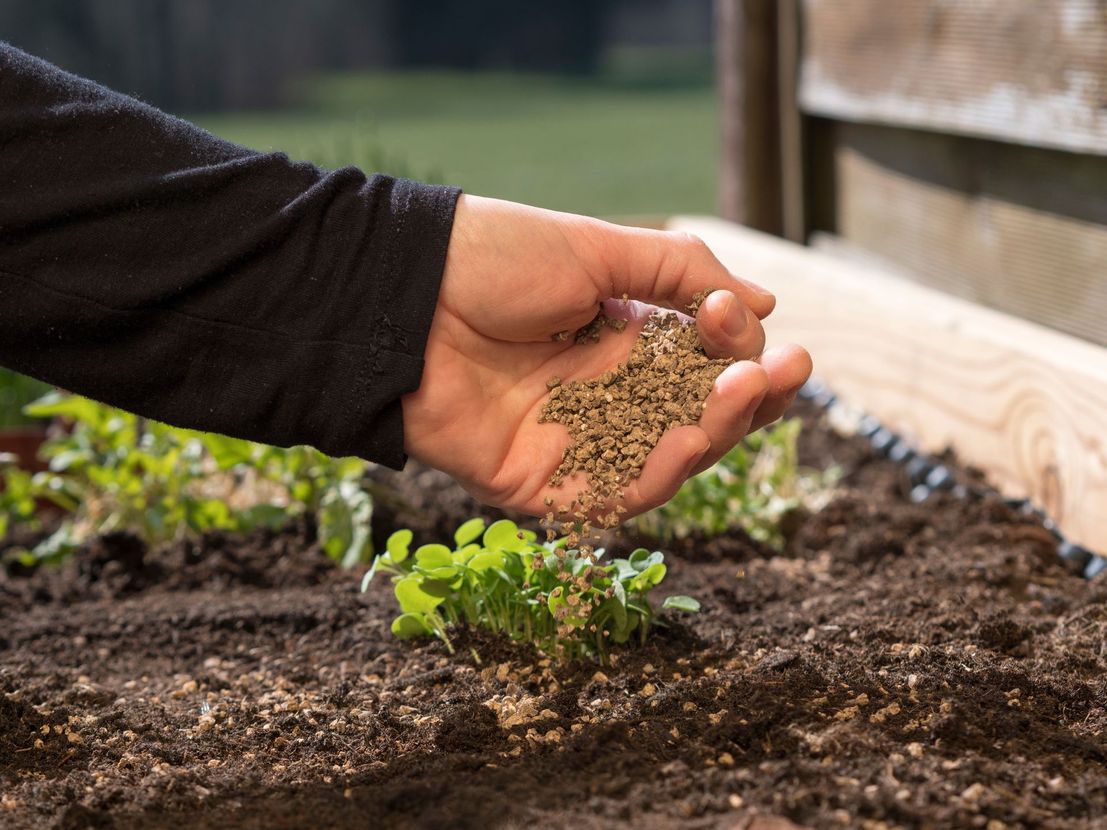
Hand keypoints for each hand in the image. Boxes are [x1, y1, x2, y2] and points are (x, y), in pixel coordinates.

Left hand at [402, 195, 811, 517]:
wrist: (402, 294)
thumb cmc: (494, 260)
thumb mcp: (600, 250)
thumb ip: (685, 274)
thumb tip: (768, 304)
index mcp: (623, 341)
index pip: (705, 366)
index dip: (741, 352)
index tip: (747, 322)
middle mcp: (606, 397)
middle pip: (699, 419)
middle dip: (749, 399)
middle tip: (785, 371)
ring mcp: (575, 444)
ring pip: (668, 462)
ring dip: (715, 432)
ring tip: (741, 392)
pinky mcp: (539, 485)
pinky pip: (611, 497)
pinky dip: (657, 475)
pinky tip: (687, 438)